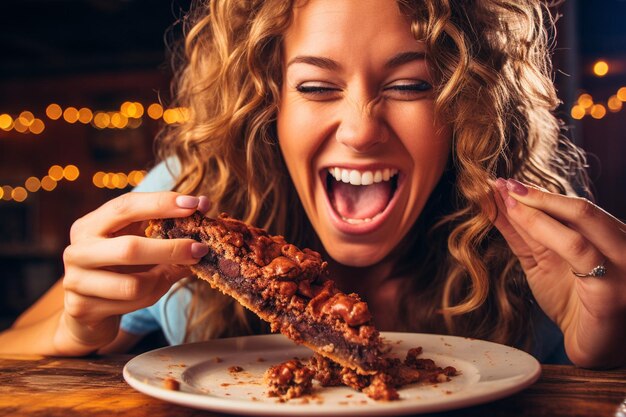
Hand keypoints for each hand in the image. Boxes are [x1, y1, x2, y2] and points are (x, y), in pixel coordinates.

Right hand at [57, 191, 209, 354]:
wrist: (88, 312)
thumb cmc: (121, 269)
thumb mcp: (140, 243)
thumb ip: (166, 228)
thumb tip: (203, 206)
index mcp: (90, 225)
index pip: (126, 206)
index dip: (161, 203)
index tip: (195, 204)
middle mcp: (78, 250)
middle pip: (130, 248)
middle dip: (171, 249)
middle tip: (201, 248)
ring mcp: (76, 281)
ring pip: (134, 285)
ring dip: (163, 280)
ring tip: (174, 273)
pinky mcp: (82, 309)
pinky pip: (132, 305)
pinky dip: (153, 297)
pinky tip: (155, 290)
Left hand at [491, 178, 625, 367]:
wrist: (594, 347)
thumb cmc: (574, 303)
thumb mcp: (543, 262)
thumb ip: (525, 234)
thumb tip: (496, 201)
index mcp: (608, 237)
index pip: (575, 206)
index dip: (539, 192)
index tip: (504, 181)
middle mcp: (620, 246)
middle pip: (580, 209)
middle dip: (537, 194)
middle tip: (502, 184)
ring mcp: (620, 266)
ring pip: (580, 224)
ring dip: (537, 210)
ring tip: (506, 199)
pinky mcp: (611, 290)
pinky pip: (579, 253)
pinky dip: (546, 232)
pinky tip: (522, 224)